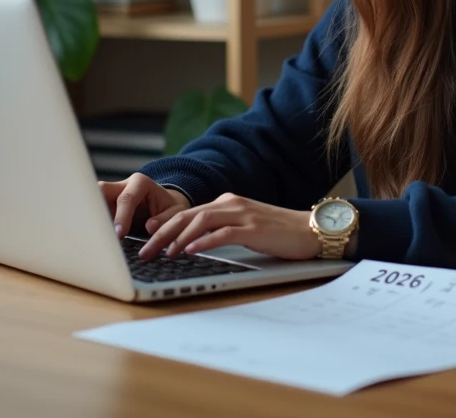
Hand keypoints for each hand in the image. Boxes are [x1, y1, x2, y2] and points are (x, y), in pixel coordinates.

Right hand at [99, 173, 190, 238]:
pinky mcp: (105, 206)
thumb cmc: (170, 209)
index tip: (119, 234)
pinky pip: (94, 212)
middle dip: (96, 208)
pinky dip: (93, 223)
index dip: (122, 216)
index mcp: (141, 183)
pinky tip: (92, 237)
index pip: (127, 198)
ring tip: (91, 236)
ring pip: (92, 200)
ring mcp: (111, 195)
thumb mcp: (176, 213)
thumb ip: (165, 219)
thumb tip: (150, 227)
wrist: (164, 206)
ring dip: (91, 216)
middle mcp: (122, 185)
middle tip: (97, 231)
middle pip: (101, 190)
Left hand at [137, 192, 321, 260]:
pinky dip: (203, 241)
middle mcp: (231, 204)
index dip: (164, 222)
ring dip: (177, 238)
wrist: (311, 229)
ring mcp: (243, 214)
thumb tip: (193, 244)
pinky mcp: (254, 228)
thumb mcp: (245, 227)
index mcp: (227, 202)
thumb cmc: (279, 232)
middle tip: (144, 249)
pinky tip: (190, 250)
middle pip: (187, 215)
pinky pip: (223, 233)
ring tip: (162, 252)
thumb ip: (222, 229)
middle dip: (162, 232)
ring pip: (200, 222)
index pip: (188, 211)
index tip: (146, 234)